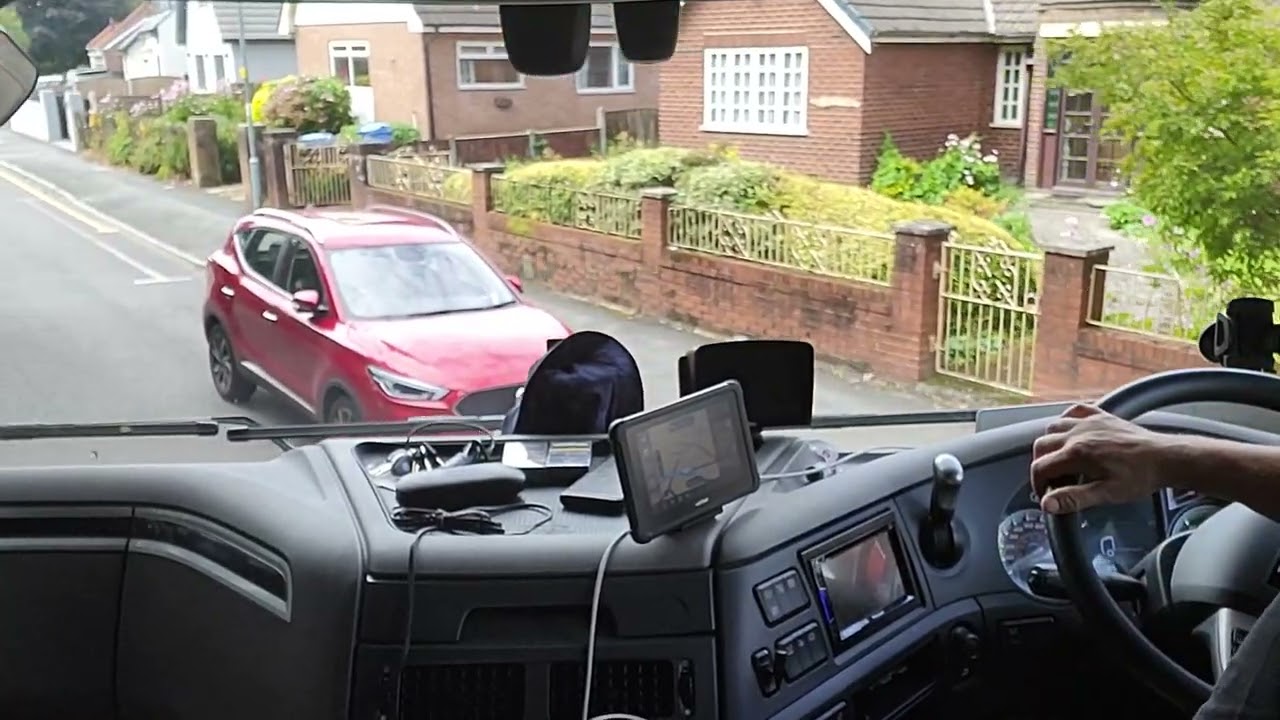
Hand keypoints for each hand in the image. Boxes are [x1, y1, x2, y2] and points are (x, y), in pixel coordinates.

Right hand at [1030, 404, 1173, 513]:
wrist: (1165, 457)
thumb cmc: (1139, 477)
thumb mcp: (1107, 493)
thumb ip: (1074, 498)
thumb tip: (1047, 504)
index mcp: (1076, 453)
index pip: (1041, 467)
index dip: (1038, 483)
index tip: (1046, 494)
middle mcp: (1077, 433)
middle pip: (1041, 446)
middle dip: (1041, 464)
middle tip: (1052, 480)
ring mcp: (1088, 421)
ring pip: (1052, 427)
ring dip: (1050, 443)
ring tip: (1060, 459)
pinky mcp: (1100, 415)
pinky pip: (1073, 411)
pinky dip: (1066, 420)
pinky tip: (1071, 432)